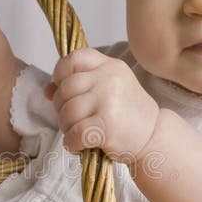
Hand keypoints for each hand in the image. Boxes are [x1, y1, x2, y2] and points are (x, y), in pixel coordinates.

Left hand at [45, 48, 160, 161]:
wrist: (153, 137)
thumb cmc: (128, 114)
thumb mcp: (108, 90)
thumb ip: (80, 85)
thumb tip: (47, 90)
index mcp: (110, 66)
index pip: (74, 58)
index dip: (60, 73)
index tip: (62, 88)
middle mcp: (109, 79)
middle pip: (66, 88)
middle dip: (61, 106)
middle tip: (71, 119)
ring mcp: (108, 101)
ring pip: (68, 111)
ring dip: (66, 126)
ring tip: (76, 132)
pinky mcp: (106, 125)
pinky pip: (74, 132)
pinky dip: (71, 142)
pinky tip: (77, 144)